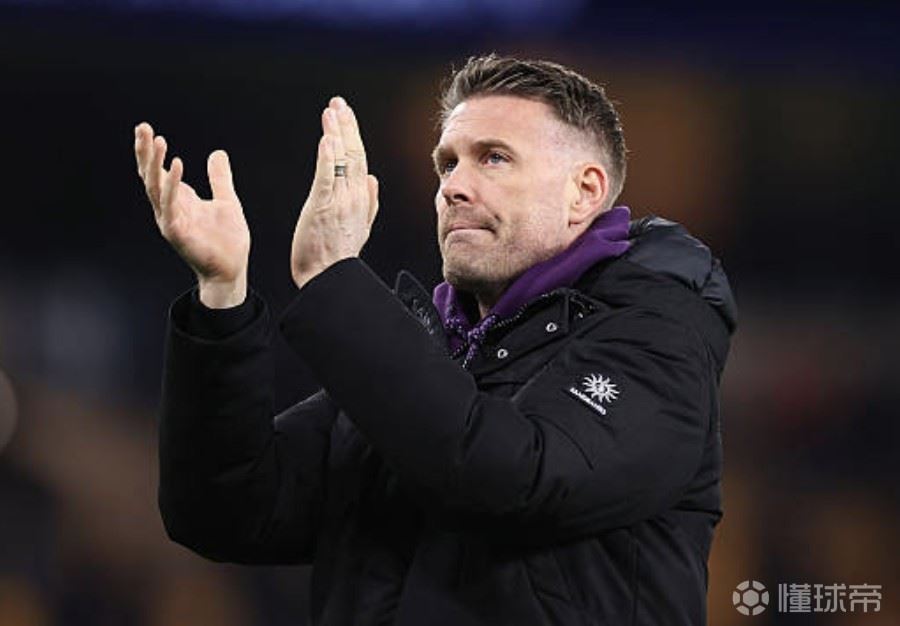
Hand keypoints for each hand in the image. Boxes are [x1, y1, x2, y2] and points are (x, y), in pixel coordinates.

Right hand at [134, 123, 250, 307]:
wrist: (232, 269)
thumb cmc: (227, 240)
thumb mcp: (226, 200)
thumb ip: (219, 178)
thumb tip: (217, 153)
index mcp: (179, 200)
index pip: (158, 171)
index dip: (150, 151)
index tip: (146, 129)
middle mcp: (170, 208)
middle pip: (151, 175)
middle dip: (145, 152)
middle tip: (143, 128)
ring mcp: (171, 220)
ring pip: (156, 188)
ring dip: (156, 164)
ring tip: (159, 141)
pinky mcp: (178, 233)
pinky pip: (171, 205)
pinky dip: (172, 185)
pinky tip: (177, 165)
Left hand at [291, 97, 378, 288]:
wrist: (328, 278)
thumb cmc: (337, 258)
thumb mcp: (360, 228)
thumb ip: (369, 203)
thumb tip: (373, 180)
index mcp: (362, 200)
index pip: (360, 160)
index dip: (353, 136)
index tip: (345, 116)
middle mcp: (354, 197)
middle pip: (354, 153)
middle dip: (346, 125)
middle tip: (339, 103)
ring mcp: (340, 201)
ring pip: (342, 160)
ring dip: (337, 132)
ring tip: (332, 110)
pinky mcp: (323, 206)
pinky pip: (327, 177)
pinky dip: (328, 157)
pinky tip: (327, 138)